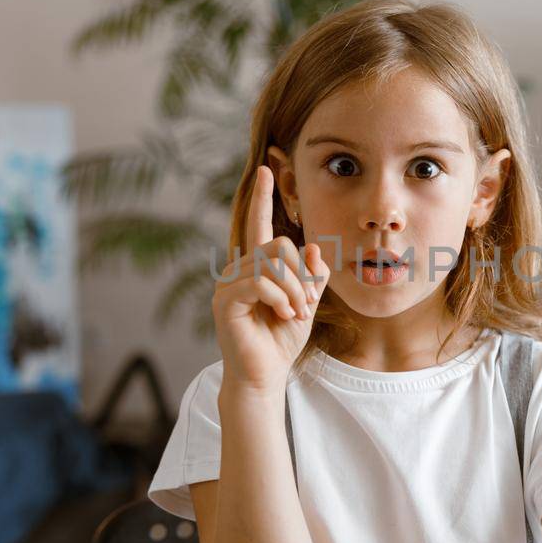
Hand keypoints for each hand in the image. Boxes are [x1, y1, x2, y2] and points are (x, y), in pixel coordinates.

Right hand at [213, 164, 329, 394]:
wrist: (265, 374)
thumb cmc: (283, 339)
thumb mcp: (307, 302)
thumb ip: (312, 275)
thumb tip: (315, 249)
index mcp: (257, 266)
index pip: (259, 224)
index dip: (264, 197)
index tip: (268, 168)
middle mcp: (239, 269)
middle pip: (279, 245)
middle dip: (301, 275)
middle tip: (306, 305)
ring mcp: (229, 283)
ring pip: (273, 264)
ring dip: (295, 291)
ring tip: (297, 314)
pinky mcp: (226, 300)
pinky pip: (261, 283)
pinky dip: (281, 299)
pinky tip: (285, 315)